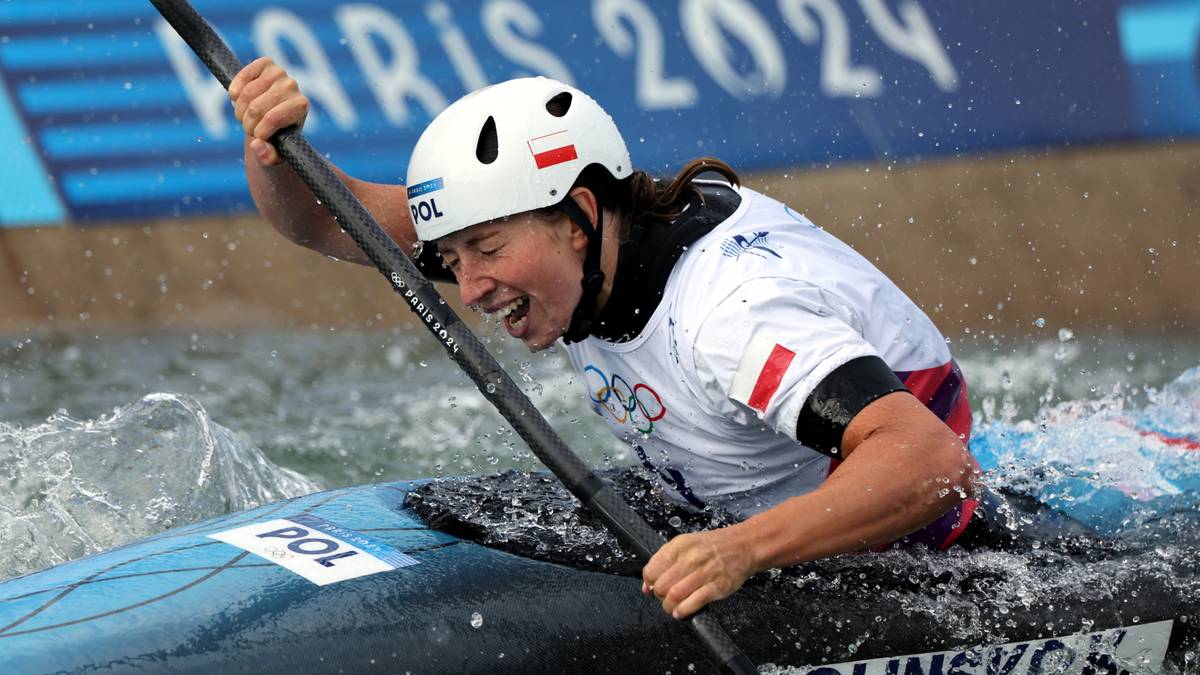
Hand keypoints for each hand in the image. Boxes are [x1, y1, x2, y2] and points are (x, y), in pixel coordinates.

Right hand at [229, 56, 308, 165]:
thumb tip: (257, 145)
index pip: (272, 118)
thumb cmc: (277, 139)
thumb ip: (268, 157)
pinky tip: (236, 98)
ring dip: (239, 110)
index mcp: (300, 106)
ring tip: (244, 116)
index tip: (258, 138)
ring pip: (246, 94)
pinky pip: (242, 76)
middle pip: (256, 107)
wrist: (273, 120)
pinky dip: (235, 91)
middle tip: (249, 128)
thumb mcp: (275, 155)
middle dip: (247, 123)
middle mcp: (292, 86)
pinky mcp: (266, 63)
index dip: (259, 131)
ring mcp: (279, 72)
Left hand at [641, 527, 756, 618]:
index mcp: (680, 546)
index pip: (651, 570)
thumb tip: (646, 587)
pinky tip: (681, 612)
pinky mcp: (718, 586)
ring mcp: (705, 572)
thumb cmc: (713, 547)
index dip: (650, 583)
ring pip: (675, 596)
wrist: (744, 545)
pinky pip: (694, 602)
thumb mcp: (686, 546)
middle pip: (661, 586)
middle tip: (665, 598)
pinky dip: (683, 611)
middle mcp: (691, 558)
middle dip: (659, 597)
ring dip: (669, 607)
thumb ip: (664, 563)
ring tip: (672, 607)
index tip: (654, 587)